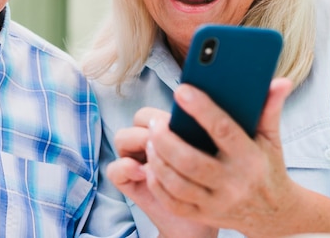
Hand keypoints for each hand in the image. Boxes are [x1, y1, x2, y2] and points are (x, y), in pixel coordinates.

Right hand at [108, 121, 217, 236]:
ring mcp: (135, 160)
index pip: (158, 108)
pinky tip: (143, 172)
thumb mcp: (214, 157)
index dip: (163, 115)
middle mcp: (148, 141)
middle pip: (138, 119)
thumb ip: (207, 134)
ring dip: (137, 141)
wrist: (200, 221)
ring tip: (155, 154)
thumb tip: (215, 113)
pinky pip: (114, 169)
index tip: (178, 123)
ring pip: (122, 138)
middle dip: (152, 127)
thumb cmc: (211, 187)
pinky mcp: (127, 181)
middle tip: (166, 139)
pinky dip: (125, 167)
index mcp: (168, 129)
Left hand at [138, 77, 295, 236]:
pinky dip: (157, 184)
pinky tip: (152, 165)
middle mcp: (233, 183)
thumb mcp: (271, 139)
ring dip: (157, 160)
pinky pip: (173, 203)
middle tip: (154, 122)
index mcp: (250, 159)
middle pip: (190, 161)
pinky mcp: (203, 216)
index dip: (201, 109)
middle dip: (165, 139)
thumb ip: (270, 108)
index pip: (223, 130)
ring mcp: (217, 203)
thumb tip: (281, 80)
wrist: (275, 215)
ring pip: (177, 184)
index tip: (181, 90)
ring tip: (149, 141)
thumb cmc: (267, 167)